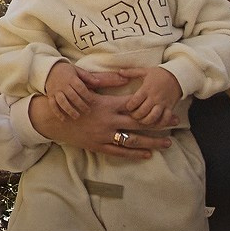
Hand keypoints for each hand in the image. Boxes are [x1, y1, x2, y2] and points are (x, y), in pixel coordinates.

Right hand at [24, 70, 175, 160]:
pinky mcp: (98, 146)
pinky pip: (120, 152)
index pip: (136, 107)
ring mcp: (104, 135)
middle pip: (139, 123)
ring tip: (166, 143)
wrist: (54, 120)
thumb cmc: (73, 102)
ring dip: (151, 142)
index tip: (168, 108)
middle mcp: (108, 121)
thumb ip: (107, 83)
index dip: (154, 108)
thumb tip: (125, 76)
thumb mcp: (89, 89)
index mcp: (107, 105)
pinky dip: (134, 154)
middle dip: (159, 123)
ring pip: (133, 140)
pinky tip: (147, 154)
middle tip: (175, 123)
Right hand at [42, 60, 95, 122]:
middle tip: (88, 111)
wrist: (49, 70)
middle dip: (81, 105)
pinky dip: (57, 112)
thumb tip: (98, 82)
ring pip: (62, 102)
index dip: (87, 95)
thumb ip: (87, 76)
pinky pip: (53, 105)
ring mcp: (55, 91)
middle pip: (72, 96)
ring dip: (70, 110)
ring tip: (77, 117)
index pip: (80, 87)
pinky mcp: (50, 96)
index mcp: (71, 78)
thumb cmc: (66, 71)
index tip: (93, 102)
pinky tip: (64, 119)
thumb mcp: (77, 70)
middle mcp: (62, 85)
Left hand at [121, 65, 184, 131]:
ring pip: (153, 117)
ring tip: (142, 121)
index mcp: (146, 89)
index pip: (135, 101)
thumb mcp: (145, 71)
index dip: (129, 107)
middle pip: (142, 111)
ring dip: (146, 121)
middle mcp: (154, 97)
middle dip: (135, 116)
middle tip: (133, 116)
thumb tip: (119, 71)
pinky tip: (155, 124)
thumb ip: (131, 72)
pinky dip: (160, 124)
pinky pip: (165, 119)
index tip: (127, 108)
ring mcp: (162, 103)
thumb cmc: (160, 73)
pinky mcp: (170, 107)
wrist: (178, 75)